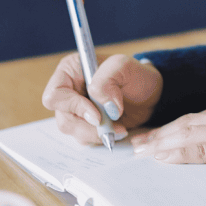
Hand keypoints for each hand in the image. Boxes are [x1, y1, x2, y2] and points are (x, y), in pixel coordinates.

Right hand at [42, 53, 162, 145]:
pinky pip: (85, 139)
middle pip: (64, 119)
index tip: (97, 116)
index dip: (73, 108)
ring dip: (96, 135)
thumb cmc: (135, 74)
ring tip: (119, 128)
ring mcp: (76, 111)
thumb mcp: (124, 66)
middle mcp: (68, 92)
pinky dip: (101, 139)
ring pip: (73, 132)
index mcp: (69, 71)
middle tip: (113, 126)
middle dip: (89, 127)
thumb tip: (102, 106)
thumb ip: (107, 80)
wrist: (150, 94)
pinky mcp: (86, 125)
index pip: (55, 96)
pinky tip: (117, 131)